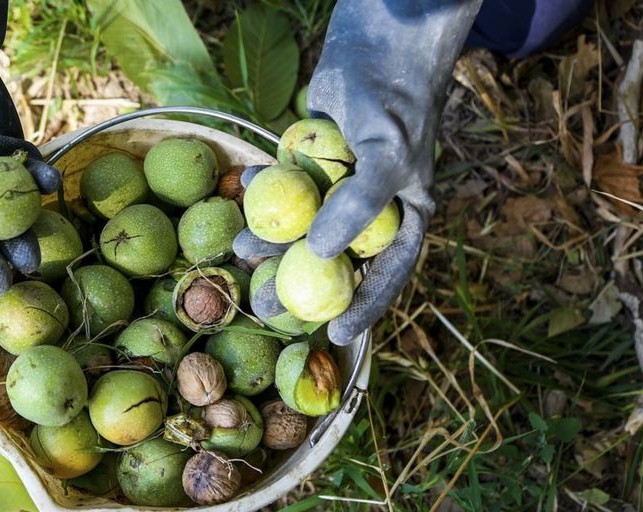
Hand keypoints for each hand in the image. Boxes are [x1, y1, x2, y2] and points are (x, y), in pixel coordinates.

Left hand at [235, 0, 482, 345]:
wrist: (375, 44)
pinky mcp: (309, 163)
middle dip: (298, 284)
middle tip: (264, 304)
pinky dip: (263, 197)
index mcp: (404, 216)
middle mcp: (370, 208)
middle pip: (334, 259)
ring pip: (301, 228)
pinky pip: (283, 191)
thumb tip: (319, 254)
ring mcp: (337, 187)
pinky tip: (243, 201)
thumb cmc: (395, 101)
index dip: (363, 308)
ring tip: (239, 251)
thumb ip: (359, 207)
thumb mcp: (388, 158)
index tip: (333, 335)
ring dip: (271, 242)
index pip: (387, 274)